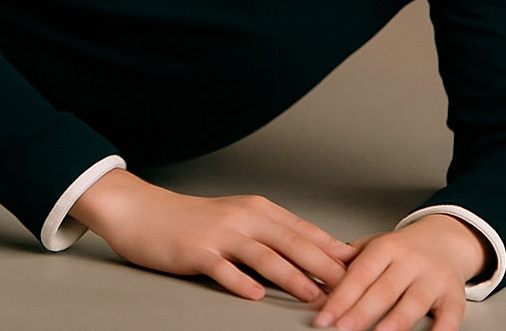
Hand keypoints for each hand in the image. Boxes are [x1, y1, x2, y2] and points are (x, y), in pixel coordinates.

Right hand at [69, 168, 357, 301]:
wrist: (145, 212)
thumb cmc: (194, 220)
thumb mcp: (237, 220)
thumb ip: (270, 235)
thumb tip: (310, 255)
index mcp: (257, 209)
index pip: (302, 230)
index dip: (332, 249)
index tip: (360, 266)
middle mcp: (243, 217)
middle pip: (290, 242)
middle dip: (323, 265)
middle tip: (350, 286)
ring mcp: (220, 233)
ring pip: (263, 255)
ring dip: (292, 276)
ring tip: (314, 295)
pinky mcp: (197, 251)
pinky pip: (223, 268)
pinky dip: (240, 281)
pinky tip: (255, 295)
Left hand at [310, 215, 489, 330]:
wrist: (445, 239)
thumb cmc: (403, 250)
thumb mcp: (375, 246)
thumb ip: (351, 260)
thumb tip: (320, 277)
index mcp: (387, 247)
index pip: (360, 273)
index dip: (341, 296)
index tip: (324, 317)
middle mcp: (410, 261)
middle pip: (383, 289)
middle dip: (360, 312)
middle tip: (340, 329)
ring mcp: (434, 278)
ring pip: (413, 301)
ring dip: (395, 321)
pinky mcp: (455, 297)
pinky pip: (449, 317)